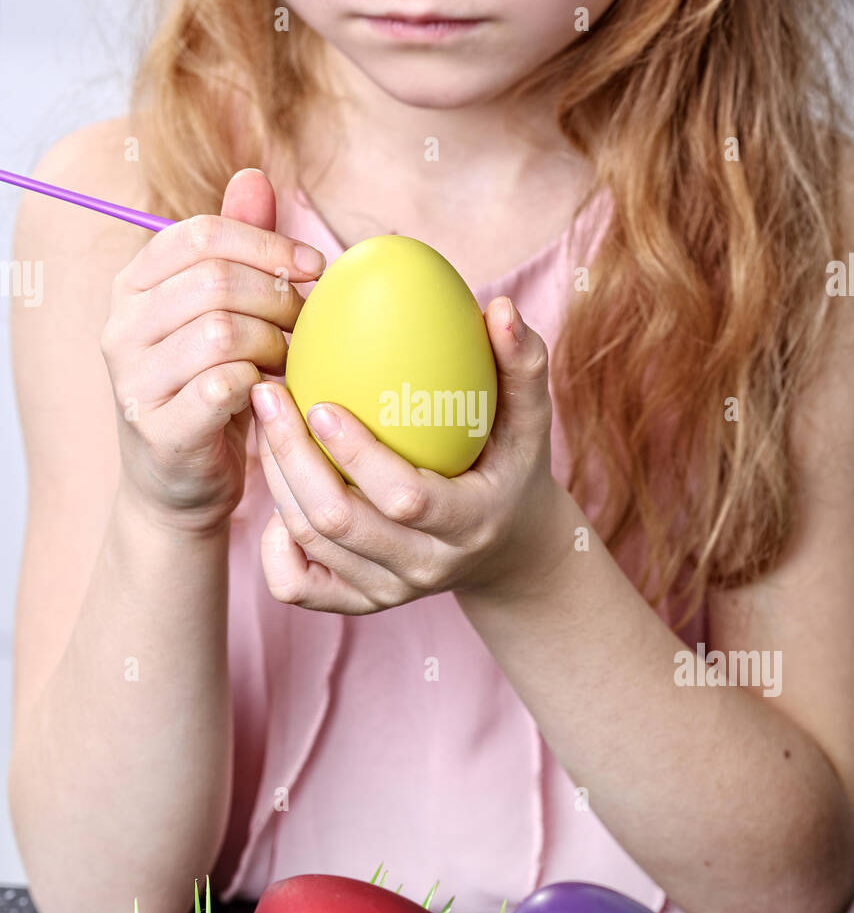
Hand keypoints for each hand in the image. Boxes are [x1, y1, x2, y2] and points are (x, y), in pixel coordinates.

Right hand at [100, 168, 325, 533]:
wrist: (180, 483)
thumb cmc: (211, 386)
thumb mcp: (221, 311)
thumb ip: (238, 246)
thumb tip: (256, 174)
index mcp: (134, 285)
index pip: (199, 234)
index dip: (267, 243)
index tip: (315, 268)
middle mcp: (122, 327)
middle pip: (215, 281)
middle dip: (278, 298)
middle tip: (308, 325)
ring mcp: (134, 381)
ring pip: (222, 332)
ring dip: (275, 344)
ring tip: (292, 361)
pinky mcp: (160, 430)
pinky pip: (224, 387)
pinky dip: (262, 385)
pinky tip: (276, 394)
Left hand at [250, 296, 569, 612]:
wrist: (507, 549)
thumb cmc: (511, 466)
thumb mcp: (529, 420)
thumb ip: (522, 365)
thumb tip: (501, 308)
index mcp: (470, 524)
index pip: (406, 499)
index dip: (358, 456)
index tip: (320, 403)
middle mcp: (425, 567)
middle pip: (341, 523)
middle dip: (293, 458)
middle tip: (268, 394)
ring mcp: (388, 593)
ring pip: (312, 544)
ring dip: (277, 480)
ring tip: (264, 419)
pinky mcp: (358, 604)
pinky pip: (296, 584)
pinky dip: (274, 542)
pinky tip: (275, 489)